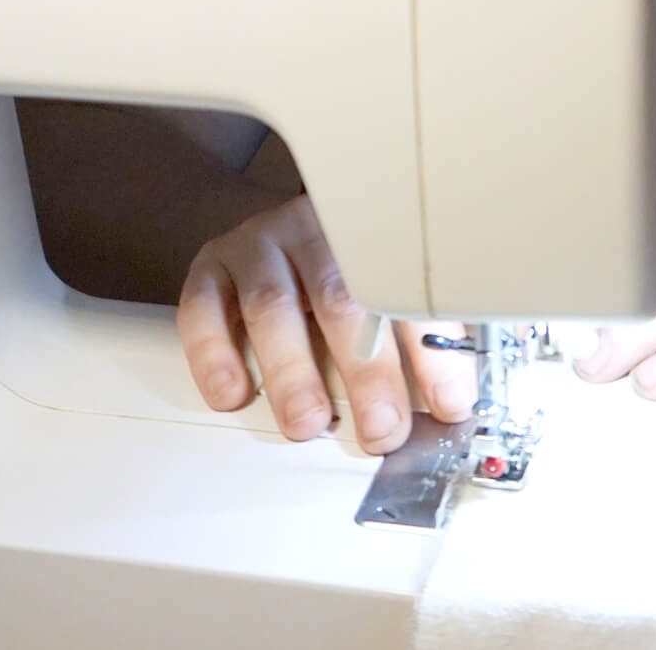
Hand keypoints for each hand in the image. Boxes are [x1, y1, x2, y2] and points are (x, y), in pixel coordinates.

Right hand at [176, 194, 477, 453]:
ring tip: (308, 422)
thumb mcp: (384, 292)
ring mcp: (259, 246)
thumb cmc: (339, 274)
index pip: (408, 291)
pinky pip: (204, 308)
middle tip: (380, 427)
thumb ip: (413, 341)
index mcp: (373, 236)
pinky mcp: (211, 268)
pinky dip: (215, 355)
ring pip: (273, 305)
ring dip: (292, 371)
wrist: (274, 228)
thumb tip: (451, 406)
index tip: (449, 403)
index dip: (433, 351)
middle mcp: (315, 233)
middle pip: (342, 298)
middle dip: (366, 370)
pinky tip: (233, 394)